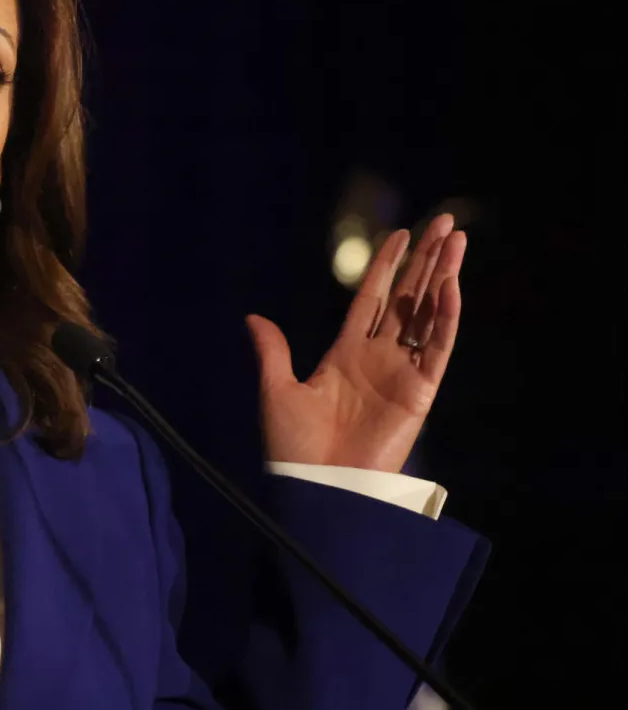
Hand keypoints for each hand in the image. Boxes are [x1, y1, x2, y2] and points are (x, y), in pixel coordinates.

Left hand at [246, 215, 466, 471]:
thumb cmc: (294, 448)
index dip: (386, 266)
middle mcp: (378, 357)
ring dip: (443, 277)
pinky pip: (438, 347)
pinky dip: (446, 317)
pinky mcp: (420, 391)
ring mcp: (402, 372)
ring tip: (456, 240)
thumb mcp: (276, 390)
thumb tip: (252, 318)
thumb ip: (271, 352)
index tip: (398, 235)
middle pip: (408, 298)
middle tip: (444, 223)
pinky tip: (449, 286)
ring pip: (429, 314)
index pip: (371, 298)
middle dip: (425, 260)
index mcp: (345, 354)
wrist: (318, 486)